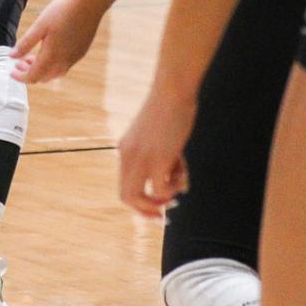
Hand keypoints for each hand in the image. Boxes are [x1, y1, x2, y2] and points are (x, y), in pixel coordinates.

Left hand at [14, 0, 103, 84]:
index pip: (33, 76)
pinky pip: (64, 66)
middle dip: (29, 73)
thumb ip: (25, 43)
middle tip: (19, 62)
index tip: (12, 71)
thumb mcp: (39, 26)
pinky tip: (49, 51)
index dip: (20, 77)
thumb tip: (12, 56)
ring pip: (54, 73)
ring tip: (32, 57)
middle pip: (43, 77)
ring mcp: (74, 58)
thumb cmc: (63, 12)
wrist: (89, 4)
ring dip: (41, 69)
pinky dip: (52, 65)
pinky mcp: (81, 52)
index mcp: (51, 57)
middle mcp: (64, 62)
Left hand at [117, 86, 195, 218]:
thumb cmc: (171, 108)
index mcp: (124, 149)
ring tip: (179, 178)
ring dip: (162, 198)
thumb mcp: (157, 135)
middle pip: (127, 197)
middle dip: (146, 210)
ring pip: (139, 197)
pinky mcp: (157, 160)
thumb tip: (175, 183)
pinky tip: (182, 173)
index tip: (157, 206)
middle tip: (164, 214)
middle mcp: (127, 156)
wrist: (173, 91)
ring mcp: (141, 160)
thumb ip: (159, 157)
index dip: (139, 201)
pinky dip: (172, 189)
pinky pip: (160, 190)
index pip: (124, 186)